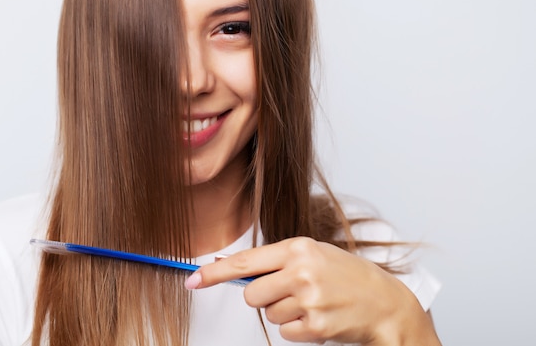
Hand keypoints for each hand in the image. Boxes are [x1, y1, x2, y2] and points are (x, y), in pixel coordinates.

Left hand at [184, 237, 440, 344]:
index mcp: (298, 248)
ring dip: (284, 312)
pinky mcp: (315, 325)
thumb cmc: (347, 275)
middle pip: (251, 295)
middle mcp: (301, 271)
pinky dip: (297, 328)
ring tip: (311, 302)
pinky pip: (285, 332)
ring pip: (268, 314)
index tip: (193, 280)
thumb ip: (278, 261)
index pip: (246, 261)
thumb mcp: (313, 255)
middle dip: (262, 298)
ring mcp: (308, 299)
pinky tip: (317, 316)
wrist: (385, 302)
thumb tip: (236, 271)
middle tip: (288, 292)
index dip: (215, 272)